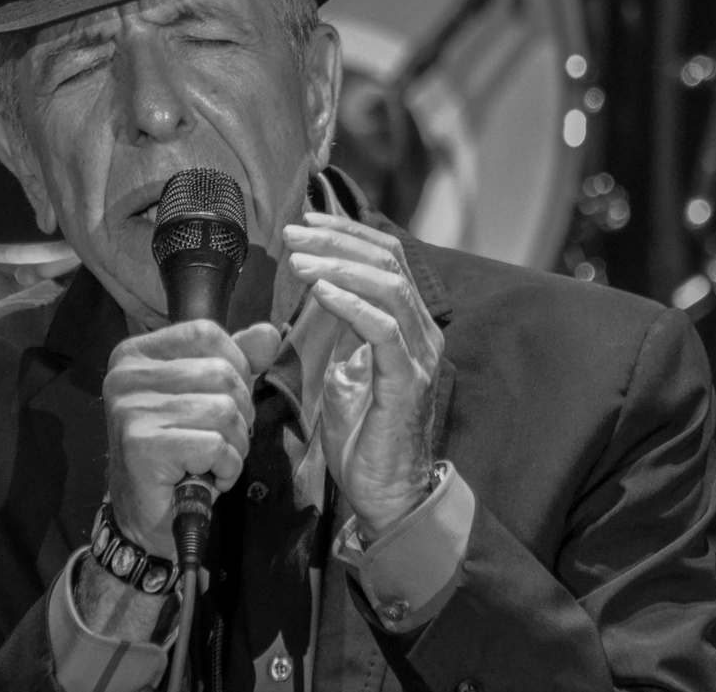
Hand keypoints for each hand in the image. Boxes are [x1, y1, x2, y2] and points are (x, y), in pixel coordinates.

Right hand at [103, 319, 279, 556]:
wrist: (145, 516)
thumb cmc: (179, 450)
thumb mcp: (208, 394)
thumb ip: (237, 360)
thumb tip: (268, 333)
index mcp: (135, 353)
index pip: (205, 332)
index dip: (236, 364)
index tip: (226, 397)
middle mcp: (125, 376)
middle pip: (221, 372)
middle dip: (239, 412)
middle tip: (218, 439)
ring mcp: (131, 410)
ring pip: (224, 410)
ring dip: (235, 444)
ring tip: (212, 460)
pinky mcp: (142, 446)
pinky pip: (216, 445)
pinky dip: (227, 467)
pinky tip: (206, 477)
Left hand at [284, 212, 442, 538]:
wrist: (386, 494)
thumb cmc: (364, 433)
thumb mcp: (347, 367)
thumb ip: (344, 328)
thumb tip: (321, 288)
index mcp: (409, 323)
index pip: (386, 257)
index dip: (347, 233)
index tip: (306, 221)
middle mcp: (422, 331)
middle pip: (387, 263)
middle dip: (337, 241)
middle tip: (293, 233)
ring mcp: (418, 356)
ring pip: (388, 288)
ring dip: (339, 266)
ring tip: (300, 259)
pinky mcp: (405, 383)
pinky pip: (383, 331)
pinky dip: (351, 305)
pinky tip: (320, 292)